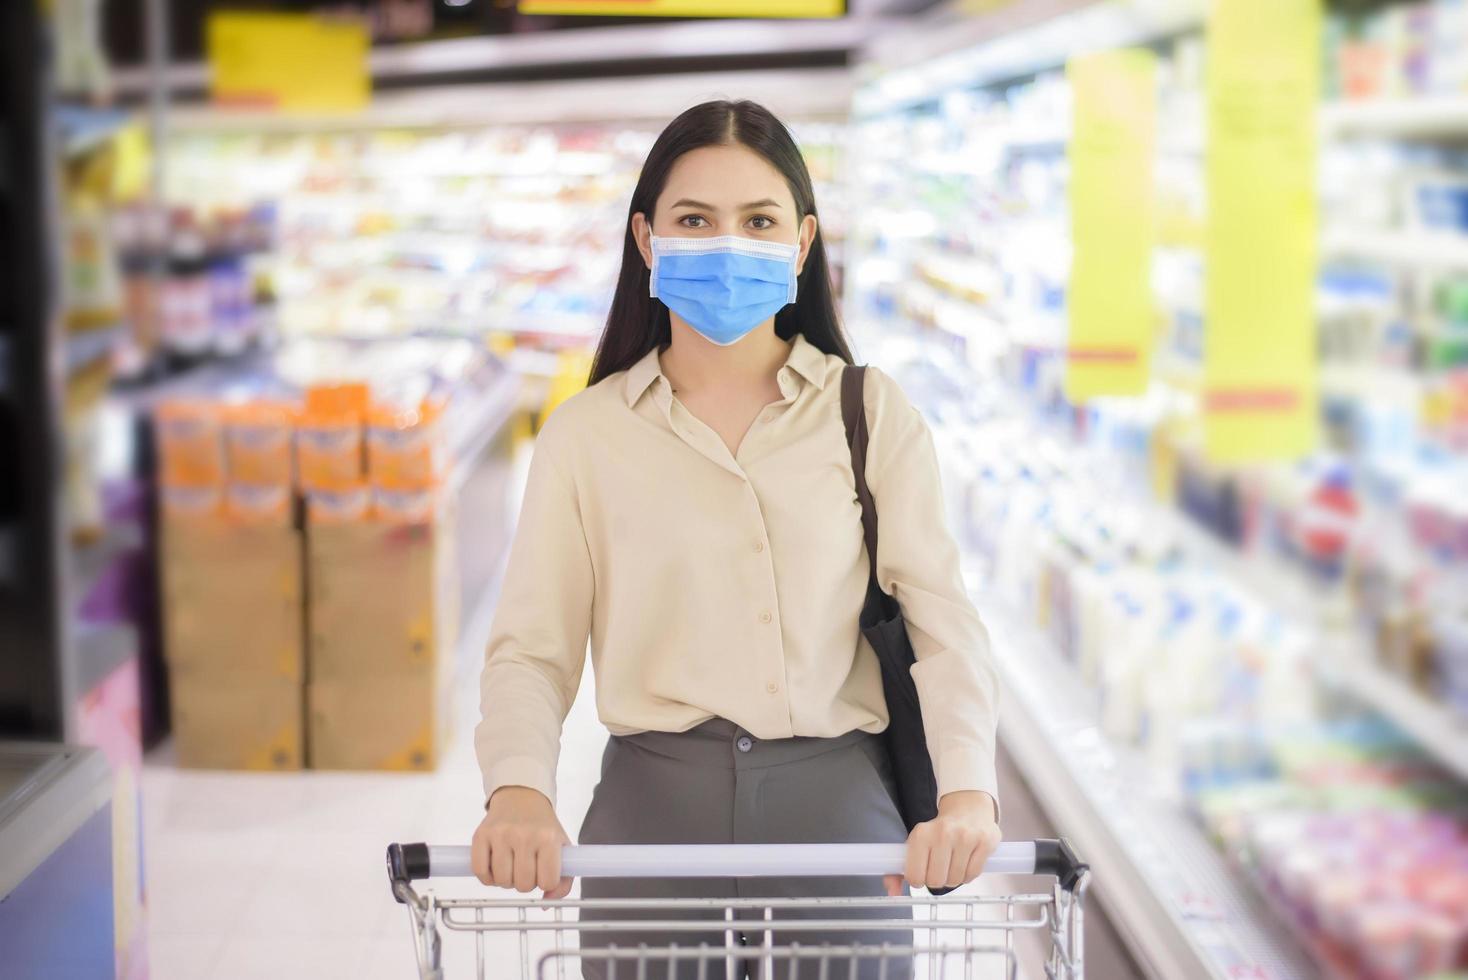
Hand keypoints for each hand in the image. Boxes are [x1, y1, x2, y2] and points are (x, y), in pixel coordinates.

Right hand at [471, 786, 573, 898]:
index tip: (543, 872)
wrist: (521, 796)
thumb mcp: (562, 847)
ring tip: (511, 865)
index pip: (547, 881)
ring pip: (502, 881)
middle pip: (523, 885)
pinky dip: (486, 877)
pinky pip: (480, 871)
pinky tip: (494, 867)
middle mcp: (525, 835)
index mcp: (548, 838)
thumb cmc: (542, 826)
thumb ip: (564, 880)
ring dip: (506, 880)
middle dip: (525, 883)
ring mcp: (501, 834)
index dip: (545, 882)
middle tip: (525, 868)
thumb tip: (546, 903)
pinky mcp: (481, 834)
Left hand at [884, 791, 999, 895]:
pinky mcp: (984, 841)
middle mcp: (943, 834)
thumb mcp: (916, 844)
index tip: (922, 873)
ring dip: (953, 878)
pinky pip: (973, 874)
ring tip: (953, 863)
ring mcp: (965, 837)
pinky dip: (968, 875)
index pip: (914, 876)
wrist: (967, 808)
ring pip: (955, 880)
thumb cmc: (938, 831)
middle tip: (939, 868)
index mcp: (921, 834)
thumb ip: (898, 870)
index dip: (918, 880)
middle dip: (937, 880)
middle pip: (935, 881)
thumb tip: (893, 892)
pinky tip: (966, 862)